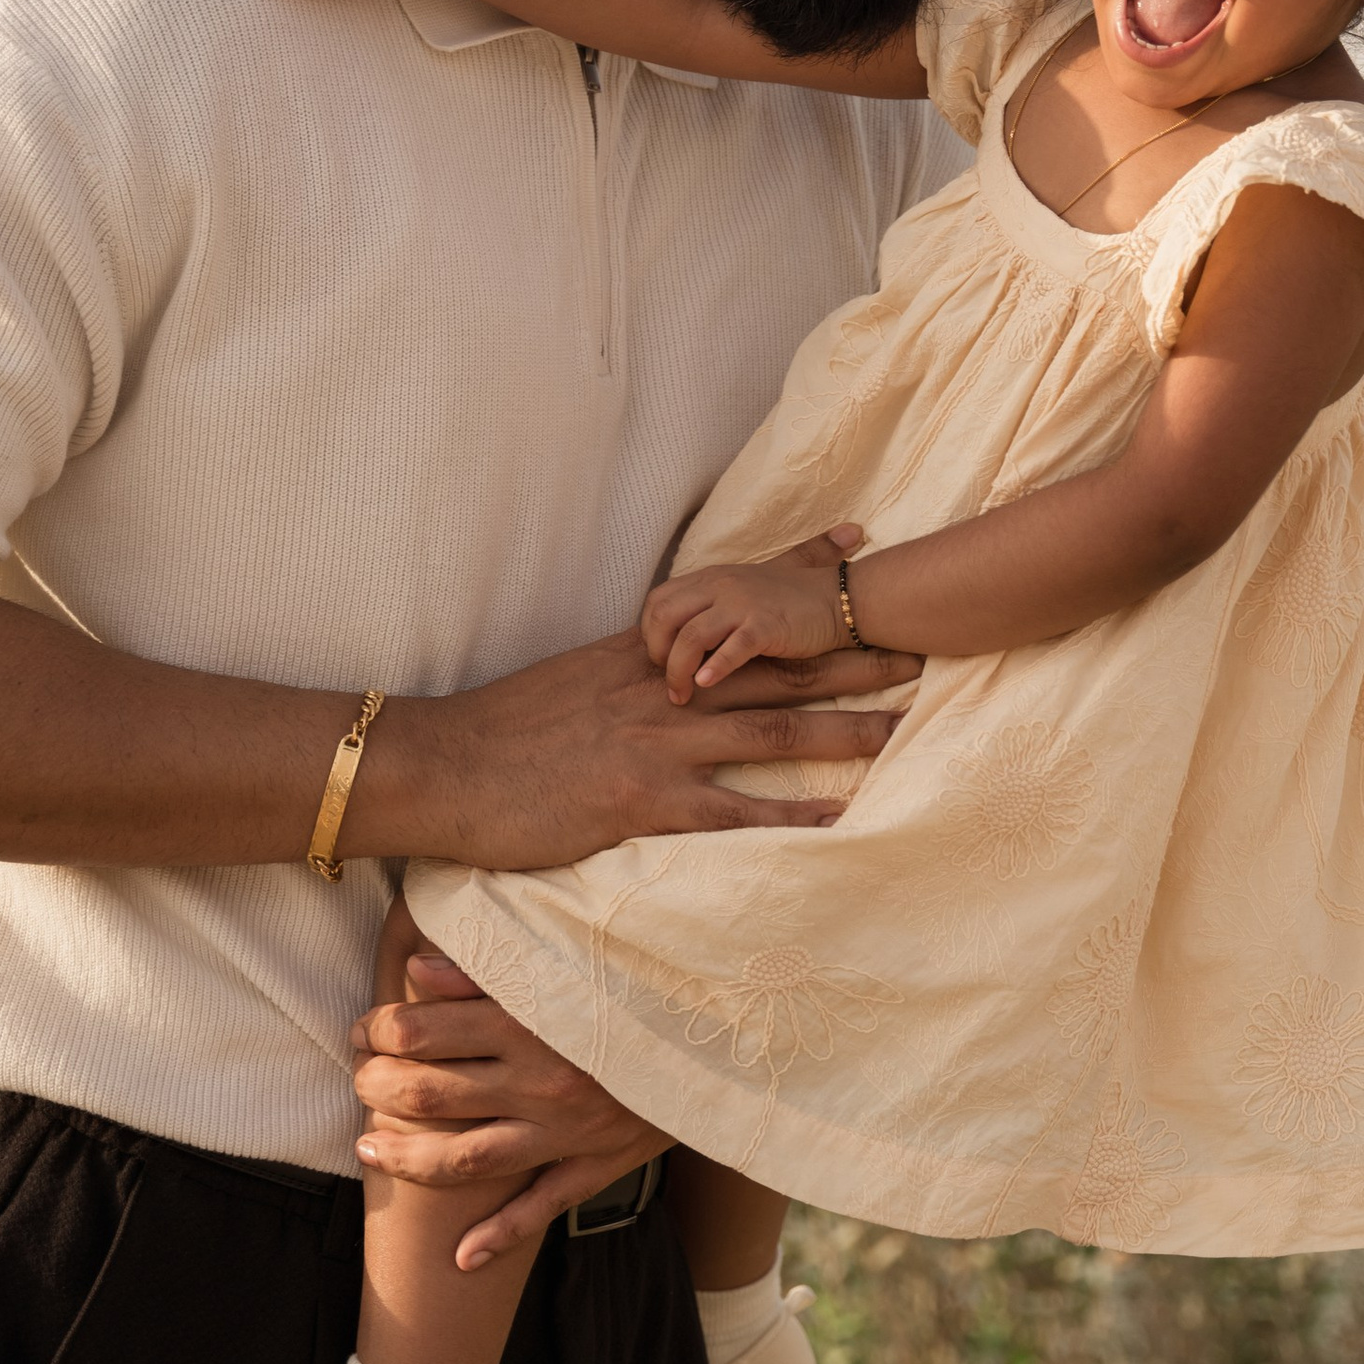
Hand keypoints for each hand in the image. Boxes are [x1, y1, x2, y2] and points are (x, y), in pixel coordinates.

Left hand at [351, 947, 670, 1267]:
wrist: (719, 1033)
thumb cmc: (632, 988)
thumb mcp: (563, 967)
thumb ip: (487, 969)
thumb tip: (416, 967)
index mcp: (527, 1021)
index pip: (423, 1031)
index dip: (380, 1031)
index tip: (364, 1028)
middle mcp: (539, 1080)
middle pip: (430, 1095)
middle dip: (377, 1089)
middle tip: (358, 1081)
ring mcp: (565, 1130)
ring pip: (465, 1159)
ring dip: (407, 1160)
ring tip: (368, 1152)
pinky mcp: (594, 1164)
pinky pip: (538, 1208)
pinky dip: (496, 1238)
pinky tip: (459, 1258)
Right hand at [358, 619, 920, 864]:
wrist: (444, 765)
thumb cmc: (499, 732)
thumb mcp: (567, 681)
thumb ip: (623, 670)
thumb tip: (661, 663)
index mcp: (644, 658)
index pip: (736, 605)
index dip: (798, 575)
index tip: (853, 546)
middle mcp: (663, 691)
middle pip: (774, 669)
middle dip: (850, 658)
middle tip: (919, 651)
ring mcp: (657, 743)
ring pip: (771, 732)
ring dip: (844, 730)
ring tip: (906, 730)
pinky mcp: (643, 800)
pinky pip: (732, 808)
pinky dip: (789, 811)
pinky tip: (840, 817)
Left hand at [643, 524, 865, 700]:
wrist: (844, 600)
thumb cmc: (792, 606)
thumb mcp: (743, 599)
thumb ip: (711, 612)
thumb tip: (679, 645)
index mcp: (711, 578)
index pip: (657, 601)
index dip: (650, 634)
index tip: (659, 662)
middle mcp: (720, 585)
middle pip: (663, 615)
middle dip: (656, 653)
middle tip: (667, 682)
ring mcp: (742, 603)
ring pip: (689, 635)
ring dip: (678, 669)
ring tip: (681, 695)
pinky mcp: (766, 625)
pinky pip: (730, 648)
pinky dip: (713, 668)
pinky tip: (706, 685)